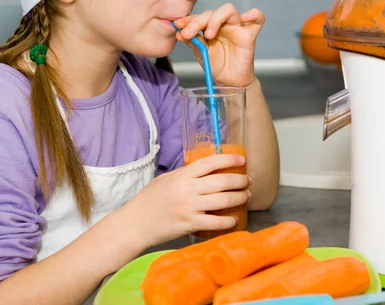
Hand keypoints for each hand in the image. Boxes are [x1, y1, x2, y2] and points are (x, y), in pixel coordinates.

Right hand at [123, 153, 251, 248]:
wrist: (135, 223)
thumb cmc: (149, 200)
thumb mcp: (165, 179)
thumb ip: (184, 175)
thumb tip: (203, 171)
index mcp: (182, 175)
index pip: (210, 163)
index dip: (228, 160)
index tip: (241, 160)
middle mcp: (188, 190)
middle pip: (221, 182)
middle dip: (239, 181)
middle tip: (248, 181)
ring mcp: (190, 207)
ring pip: (223, 201)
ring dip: (239, 198)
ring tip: (246, 196)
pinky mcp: (190, 224)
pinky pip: (215, 222)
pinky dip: (228, 221)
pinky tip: (235, 220)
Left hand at [173, 3, 264, 86]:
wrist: (229, 82)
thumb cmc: (217, 66)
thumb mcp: (201, 53)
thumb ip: (193, 41)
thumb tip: (178, 32)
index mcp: (210, 26)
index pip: (199, 17)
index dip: (188, 19)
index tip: (177, 25)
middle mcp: (223, 24)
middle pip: (211, 12)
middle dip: (197, 21)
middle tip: (187, 33)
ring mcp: (236, 28)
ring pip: (229, 10)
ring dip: (215, 19)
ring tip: (209, 34)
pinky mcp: (249, 35)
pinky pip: (258, 19)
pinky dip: (254, 14)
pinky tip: (246, 17)